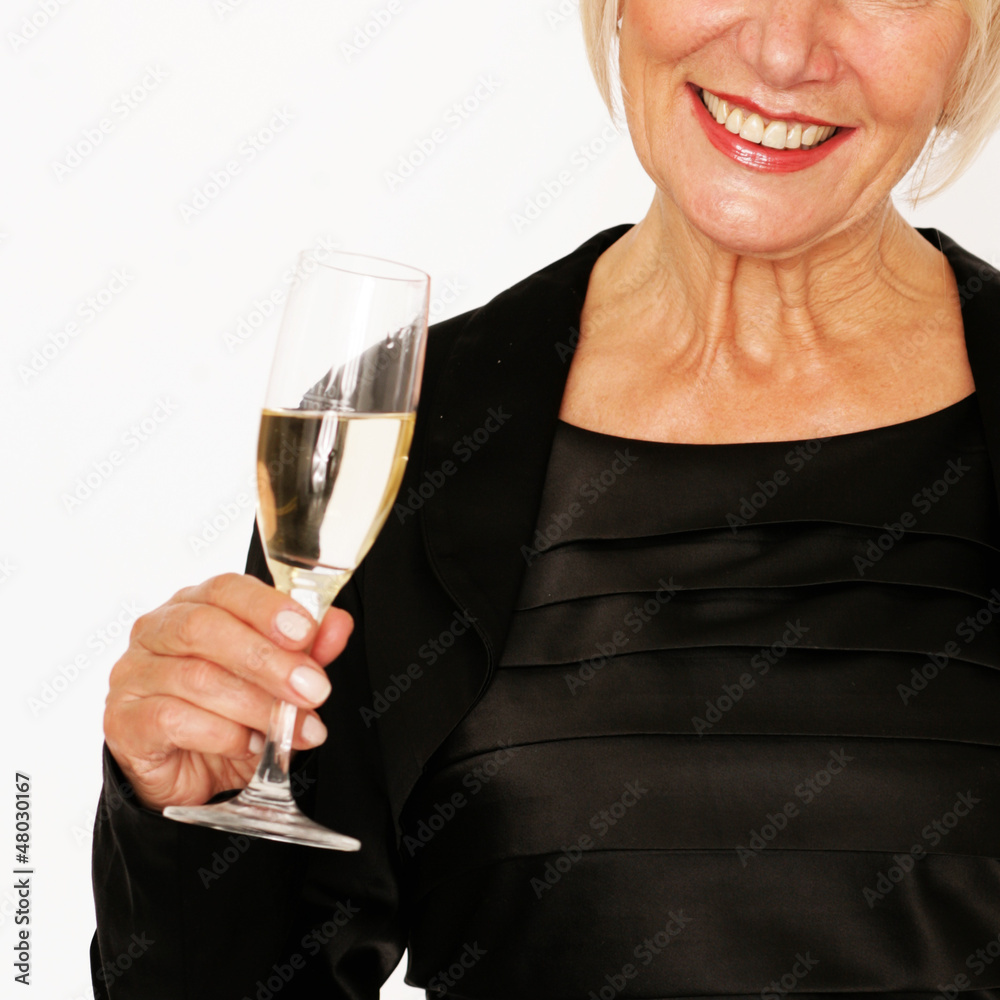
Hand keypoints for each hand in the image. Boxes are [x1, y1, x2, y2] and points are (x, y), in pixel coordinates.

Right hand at [103, 573, 353, 810]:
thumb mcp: (279, 680)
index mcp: (196, 604)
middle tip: (313, 689)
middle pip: (206, 628)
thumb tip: (337, 624)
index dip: (268, 608)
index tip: (307, 632)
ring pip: (197, 677)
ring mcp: (134, 673)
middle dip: (268, 661)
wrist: (192, 775)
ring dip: (256, 706)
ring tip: (293, 729)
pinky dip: (222, 734)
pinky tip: (249, 745)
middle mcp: (158, 630)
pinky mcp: (123, 719)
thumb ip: (307, 649)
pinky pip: (173, 719)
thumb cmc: (232, 712)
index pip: (227, 588)